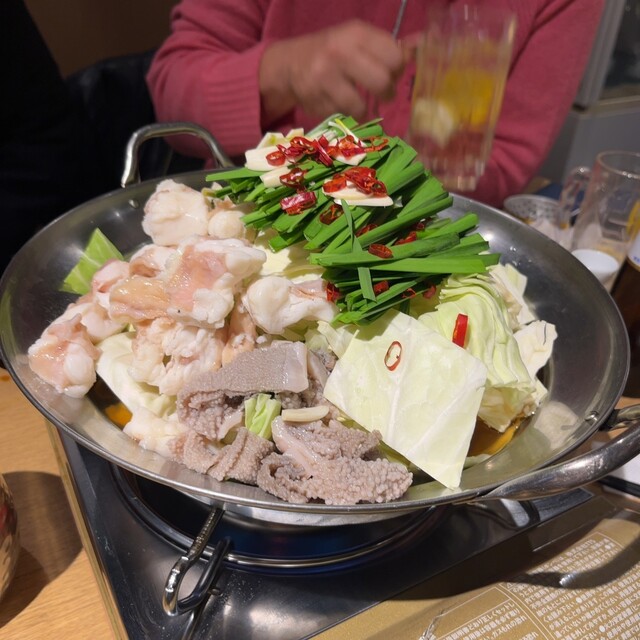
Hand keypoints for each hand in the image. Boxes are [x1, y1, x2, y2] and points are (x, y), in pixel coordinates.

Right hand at [260, 19, 404, 125]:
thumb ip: (388, 46)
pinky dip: (346, 115)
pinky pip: (343, 116)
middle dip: (387, 93)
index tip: (392, 73)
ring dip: (365, 109)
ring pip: (362, 106)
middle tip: (384, 94)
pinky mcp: (317, 99)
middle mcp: (341, 51)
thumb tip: (420, 45)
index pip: (394, 56)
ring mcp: (326, 77)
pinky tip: (339, 104)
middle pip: (383, 82)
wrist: (289, 64)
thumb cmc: (332, 52)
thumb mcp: (358, 40)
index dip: (398, 69)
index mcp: (357, 33)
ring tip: (360, 103)